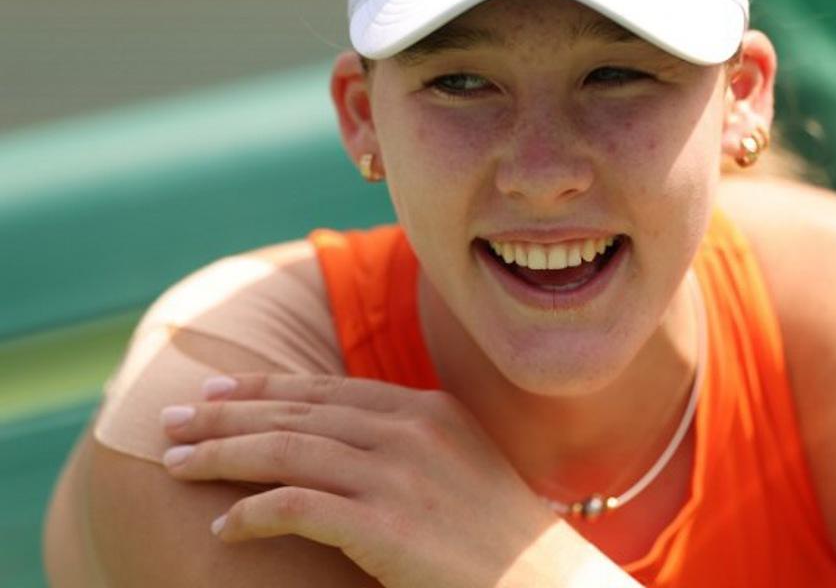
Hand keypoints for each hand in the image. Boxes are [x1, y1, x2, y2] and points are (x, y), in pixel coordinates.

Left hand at [159, 373, 630, 586]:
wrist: (545, 583)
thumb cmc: (499, 536)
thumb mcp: (458, 465)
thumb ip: (407, 441)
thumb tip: (341, 436)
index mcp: (428, 410)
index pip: (326, 388)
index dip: (263, 387)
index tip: (216, 390)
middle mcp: (410, 430)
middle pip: (297, 410)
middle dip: (225, 414)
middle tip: (170, 420)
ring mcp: (399, 475)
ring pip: (286, 449)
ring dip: (221, 455)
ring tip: (174, 462)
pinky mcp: (386, 525)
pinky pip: (297, 507)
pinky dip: (252, 512)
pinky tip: (222, 527)